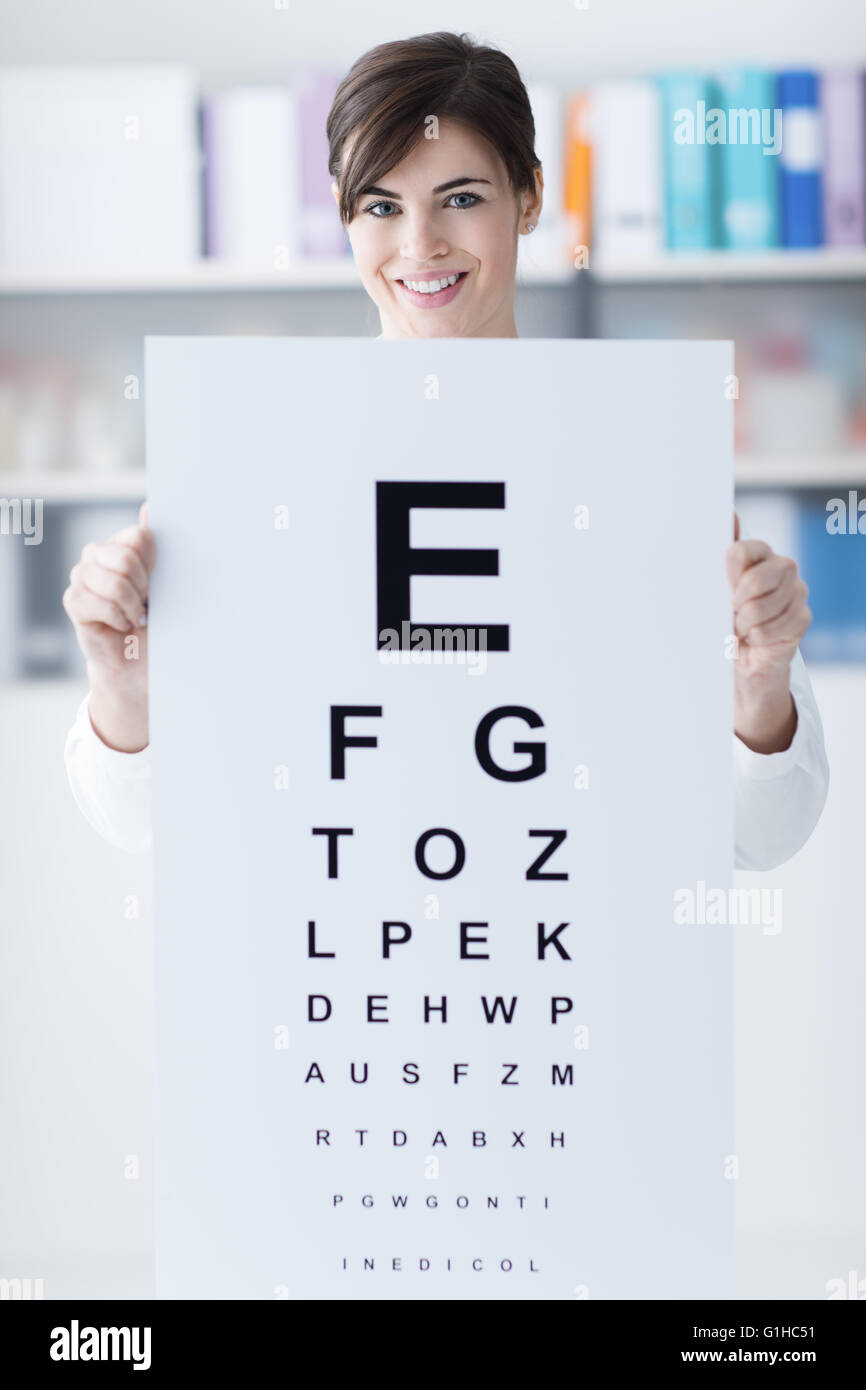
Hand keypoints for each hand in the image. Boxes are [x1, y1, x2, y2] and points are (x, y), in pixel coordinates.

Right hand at [62, 501, 154, 750]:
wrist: (142, 661)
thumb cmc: (159, 620)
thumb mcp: (168, 582)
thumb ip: (158, 545)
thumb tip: (151, 504)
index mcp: (124, 545)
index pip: (139, 537)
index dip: (152, 564)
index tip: (158, 583)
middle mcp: (99, 556)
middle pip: (124, 556)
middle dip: (143, 586)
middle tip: (147, 604)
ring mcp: (83, 577)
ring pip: (112, 580)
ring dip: (131, 605)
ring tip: (137, 616)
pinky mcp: (74, 601)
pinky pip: (96, 602)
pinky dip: (117, 618)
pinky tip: (123, 626)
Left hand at [726, 511, 810, 752]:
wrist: (742, 655)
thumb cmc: (724, 617)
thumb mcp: (712, 589)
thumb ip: (717, 556)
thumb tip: (729, 514)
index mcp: (759, 553)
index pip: (742, 550)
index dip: (729, 574)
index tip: (724, 587)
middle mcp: (782, 567)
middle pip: (755, 579)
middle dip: (737, 603)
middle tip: (732, 611)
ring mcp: (797, 591)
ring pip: (762, 608)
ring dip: (744, 624)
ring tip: (742, 627)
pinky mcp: (803, 616)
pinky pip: (772, 629)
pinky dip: (757, 639)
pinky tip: (756, 638)